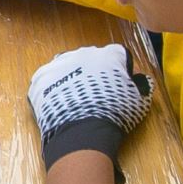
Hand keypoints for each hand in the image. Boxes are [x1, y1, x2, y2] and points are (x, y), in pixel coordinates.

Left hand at [26, 44, 152, 170]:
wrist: (82, 130)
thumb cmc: (114, 113)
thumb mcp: (139, 101)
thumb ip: (141, 85)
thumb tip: (141, 80)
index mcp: (109, 54)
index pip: (117, 55)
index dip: (119, 69)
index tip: (119, 83)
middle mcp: (83, 53)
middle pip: (90, 59)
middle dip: (94, 72)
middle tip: (96, 93)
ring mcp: (59, 64)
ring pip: (67, 66)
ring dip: (71, 78)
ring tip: (75, 99)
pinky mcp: (41, 78)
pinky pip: (48, 80)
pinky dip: (52, 89)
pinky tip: (59, 102)